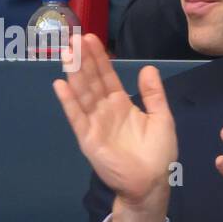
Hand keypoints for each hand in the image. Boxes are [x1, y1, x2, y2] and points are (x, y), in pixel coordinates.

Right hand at [53, 33, 177, 221]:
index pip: (107, 76)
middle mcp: (105, 111)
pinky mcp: (88, 139)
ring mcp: (94, 124)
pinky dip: (68, 102)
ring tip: (66, 52)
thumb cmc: (158, 154)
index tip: (91, 39)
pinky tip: (60, 85)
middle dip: (83, 59)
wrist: (151, 183)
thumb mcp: (161, 118)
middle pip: (91, 80)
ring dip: (74, 73)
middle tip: (74, 38)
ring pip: (82, 93)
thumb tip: (148, 68)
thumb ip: (153, 94)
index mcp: (121, 104)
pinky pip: (77, 117)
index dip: (99, 58)